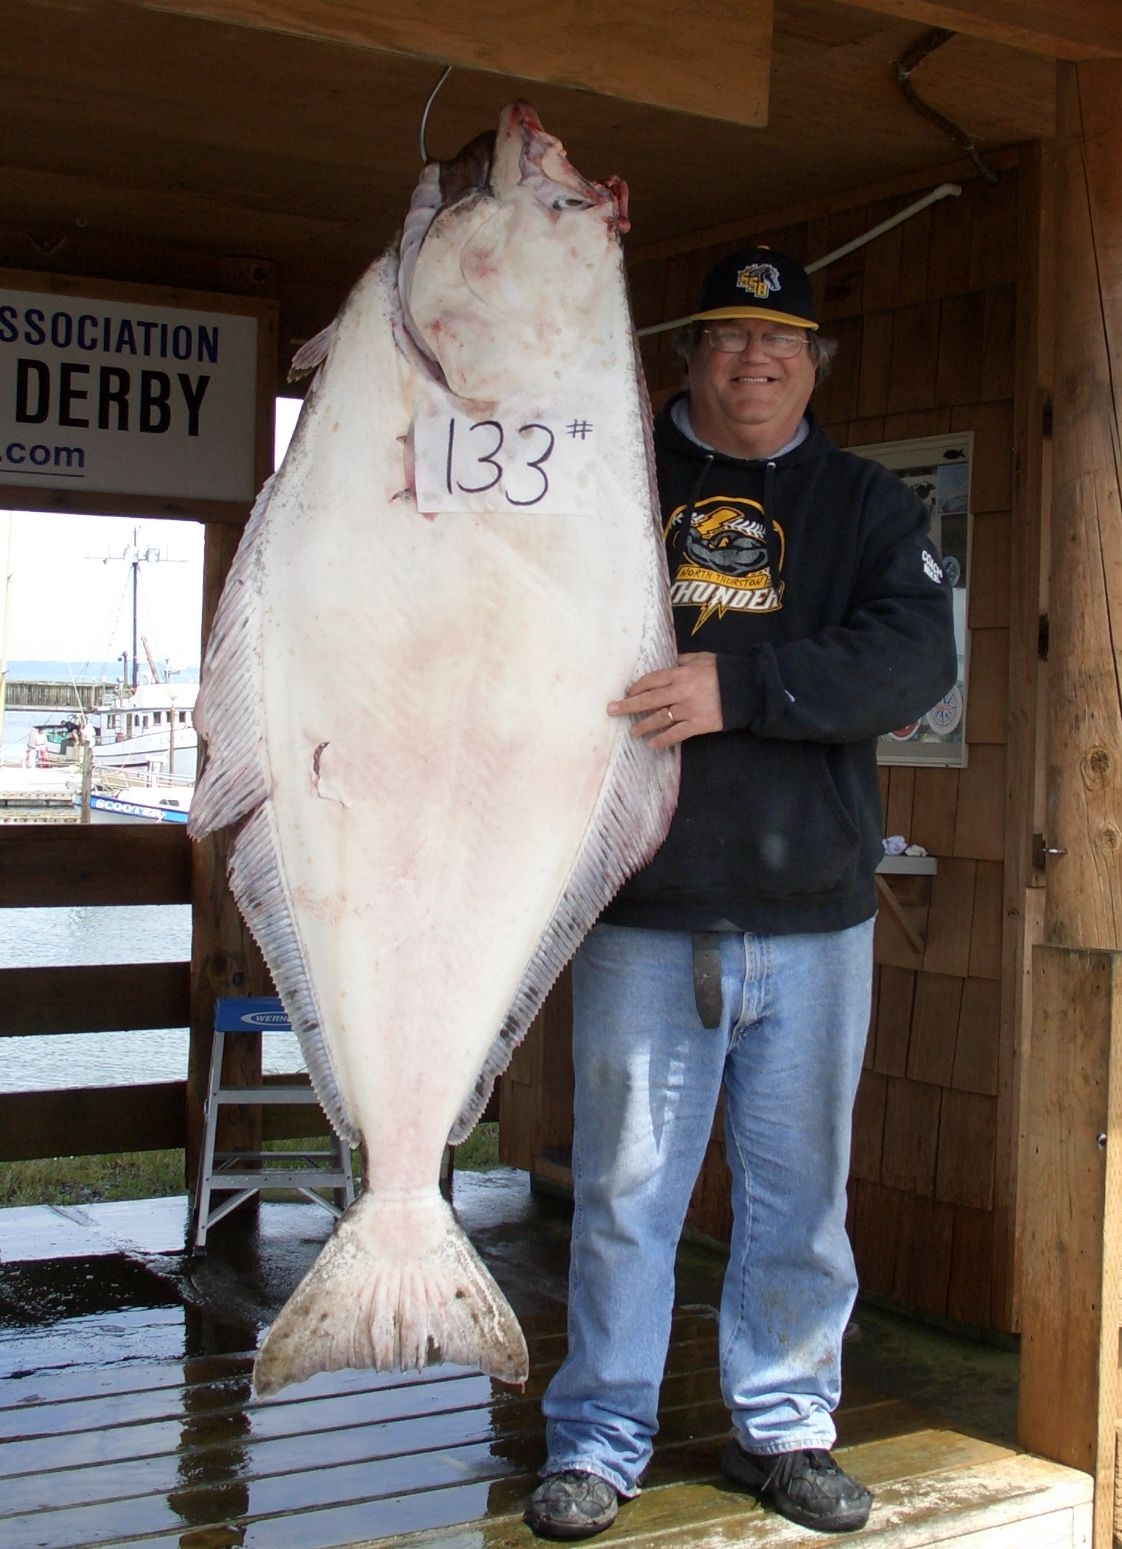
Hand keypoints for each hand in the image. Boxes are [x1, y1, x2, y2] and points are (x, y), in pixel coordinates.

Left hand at [608, 652, 723, 746]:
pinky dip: (663, 740)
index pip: (651, 680)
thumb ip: (684, 661)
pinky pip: (676, 734)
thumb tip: (670, 663)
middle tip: (612, 711)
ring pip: (659, 719)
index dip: (637, 687)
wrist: (748, 689)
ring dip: (643, 726)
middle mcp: (680, 692)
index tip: (627, 693)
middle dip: (628, 706)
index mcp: (680, 674)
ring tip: (633, 732)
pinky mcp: (698, 724)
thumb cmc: (725, 670)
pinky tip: (652, 744)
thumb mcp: (703, 658)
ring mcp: (688, 710)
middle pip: (648, 700)